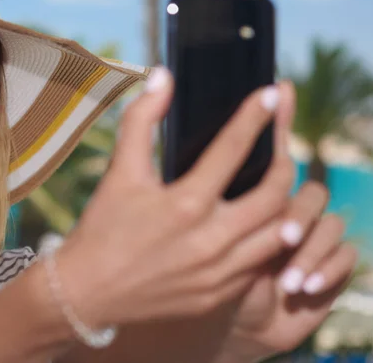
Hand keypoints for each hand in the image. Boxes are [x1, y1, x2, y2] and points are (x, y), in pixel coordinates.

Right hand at [56, 67, 298, 328]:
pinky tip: (259, 221)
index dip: (256, 116)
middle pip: (275, 193)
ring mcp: (219, 273)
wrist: (87, 294)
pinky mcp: (220, 295)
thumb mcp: (120, 171)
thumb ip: (141, 120)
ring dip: (285, 203)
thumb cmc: (103, 227)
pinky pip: (262, 262)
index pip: (233, 149)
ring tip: (278, 180)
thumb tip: (162, 76)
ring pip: (280, 232)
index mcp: (185, 204)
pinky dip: (268, 238)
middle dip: (285, 158)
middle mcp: (210, 240)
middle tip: (282, 141)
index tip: (272, 93)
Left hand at [219, 183, 357, 361]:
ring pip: (332, 225)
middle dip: (303, 216)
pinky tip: (307, 289)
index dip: (282, 196)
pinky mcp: (336, 264)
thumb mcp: (228, 257)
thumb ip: (243, 230)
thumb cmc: (227, 283)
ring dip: (313, 252)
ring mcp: (317, 238)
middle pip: (315, 195)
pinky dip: (330, 270)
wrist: (245, 323)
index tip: (268, 221)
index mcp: (267, 204)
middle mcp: (295, 216)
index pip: (286, 178)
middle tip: (285, 240)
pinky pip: (347, 254)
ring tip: (288, 284)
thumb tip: (247, 204)